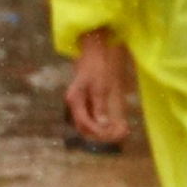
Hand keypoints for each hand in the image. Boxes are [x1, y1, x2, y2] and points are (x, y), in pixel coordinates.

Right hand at [64, 30, 130, 144]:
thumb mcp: (100, 86)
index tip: (109, 135)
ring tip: (112, 130)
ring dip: (96, 127)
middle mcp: (73, 102)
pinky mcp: (83, 97)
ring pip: (84, 120)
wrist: (93, 51)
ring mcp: (78, 100)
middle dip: (95, 132)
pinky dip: (97, 119)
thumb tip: (102, 124)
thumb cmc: (97, 67)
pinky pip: (88, 113)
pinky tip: (108, 120)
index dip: (96, 131)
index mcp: (74, 100)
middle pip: (81, 125)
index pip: (83, 123)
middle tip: (112, 135)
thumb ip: (99, 106)